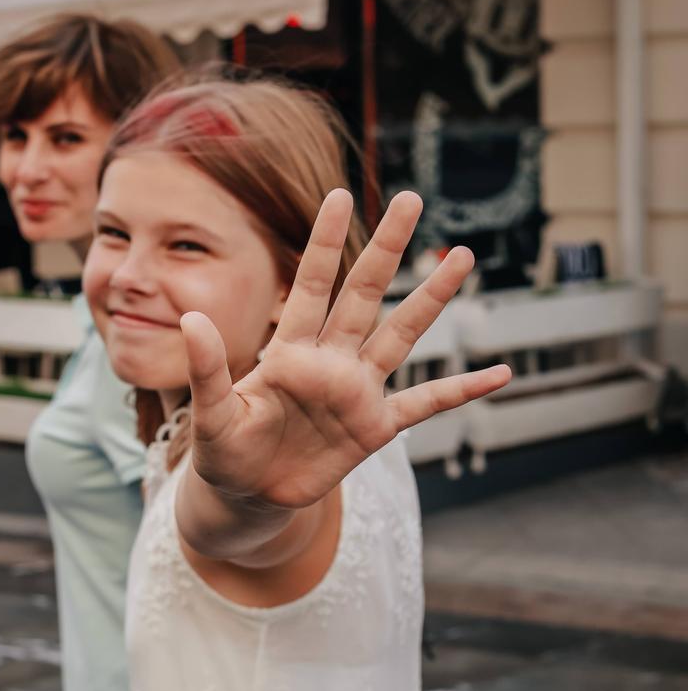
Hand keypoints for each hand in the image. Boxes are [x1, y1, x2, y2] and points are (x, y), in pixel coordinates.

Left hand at [180, 189, 509, 508]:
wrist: (248, 495)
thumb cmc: (225, 450)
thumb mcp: (211, 412)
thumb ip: (207, 367)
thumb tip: (190, 319)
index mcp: (290, 351)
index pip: (313, 285)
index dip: (326, 242)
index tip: (341, 195)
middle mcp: (330, 361)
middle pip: (364, 293)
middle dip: (387, 247)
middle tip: (412, 198)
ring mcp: (357, 392)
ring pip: (401, 335)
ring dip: (431, 298)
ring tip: (462, 258)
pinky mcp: (375, 428)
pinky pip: (427, 404)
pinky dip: (463, 390)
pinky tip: (500, 373)